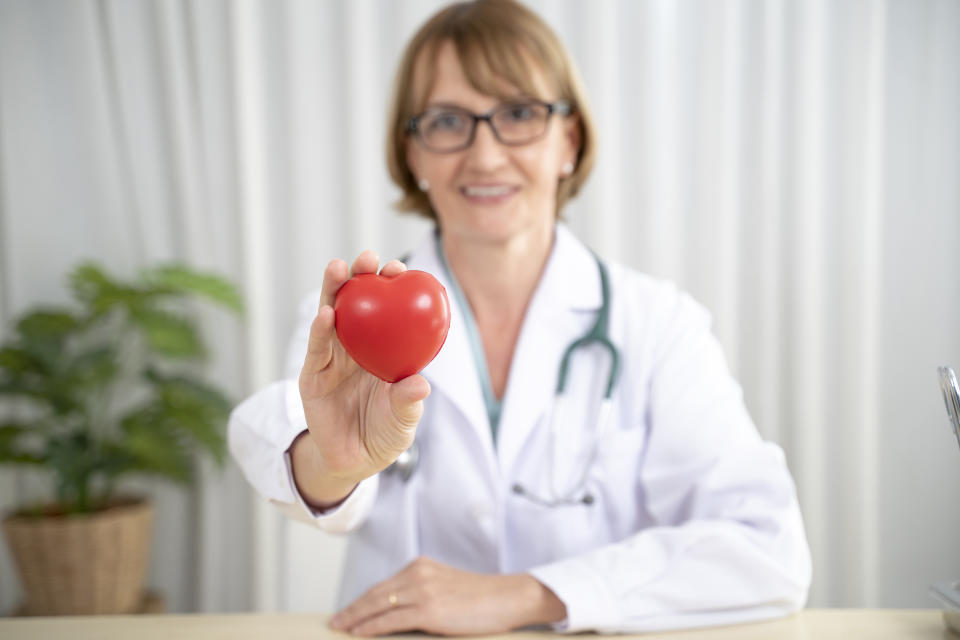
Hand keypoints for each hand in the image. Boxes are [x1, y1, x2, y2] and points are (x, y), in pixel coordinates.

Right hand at [295, 251, 431, 504]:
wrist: (352, 462)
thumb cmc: (383, 434)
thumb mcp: (402, 422)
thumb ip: (408, 403)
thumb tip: (420, 384)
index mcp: (383, 348)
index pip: (389, 310)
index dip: (392, 287)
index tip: (400, 269)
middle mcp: (357, 346)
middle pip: (357, 303)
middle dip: (361, 277)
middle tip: (368, 258)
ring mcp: (332, 358)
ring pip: (331, 316)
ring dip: (333, 290)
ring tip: (339, 268)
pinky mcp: (312, 375)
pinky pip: (316, 349)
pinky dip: (319, 329)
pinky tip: (325, 313)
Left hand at [328, 557, 566, 635]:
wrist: (509, 597)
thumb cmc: (483, 598)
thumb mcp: (447, 588)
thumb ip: (423, 594)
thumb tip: (398, 614)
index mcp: (421, 567)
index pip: (383, 586)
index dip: (362, 600)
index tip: (347, 611)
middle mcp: (418, 574)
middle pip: (375, 593)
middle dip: (352, 609)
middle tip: (335, 621)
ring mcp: (423, 590)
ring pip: (378, 605)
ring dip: (356, 618)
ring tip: (340, 628)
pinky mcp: (429, 609)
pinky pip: (392, 619)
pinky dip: (372, 626)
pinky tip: (359, 633)